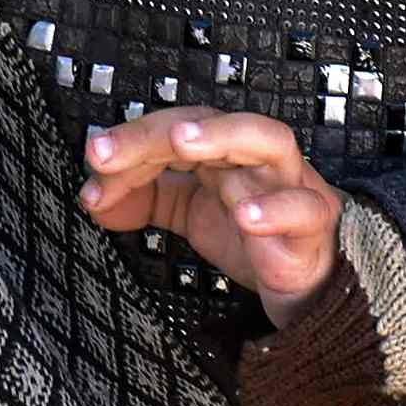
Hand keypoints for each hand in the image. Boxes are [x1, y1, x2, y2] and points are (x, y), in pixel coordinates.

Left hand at [81, 109, 339, 307]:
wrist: (309, 282)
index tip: (92, 164)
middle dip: (155, 133)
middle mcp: (255, 156)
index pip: (172, 128)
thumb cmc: (254, 234)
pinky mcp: (313, 225)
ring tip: (182, 144)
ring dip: (223, 136)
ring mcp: (289, 184)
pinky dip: (276, 208)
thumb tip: (92, 197)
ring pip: (269, 140)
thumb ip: (144, 199)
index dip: (130, 143)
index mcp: (223, 149)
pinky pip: (303, 208)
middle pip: (209, 123)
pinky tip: (245, 216)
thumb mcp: (189, 213)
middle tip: (105, 153)